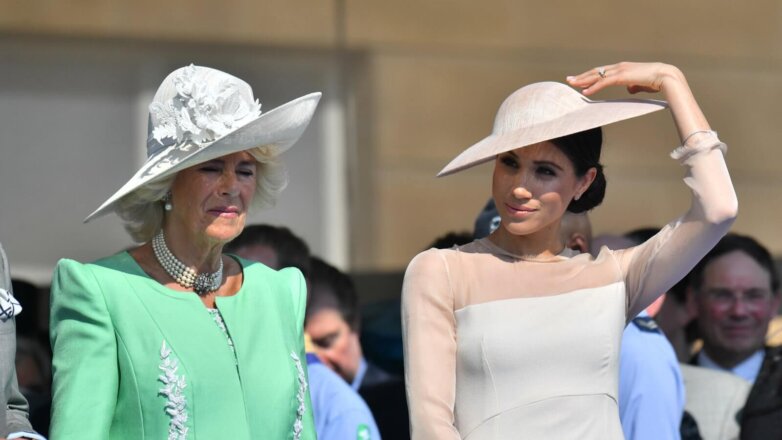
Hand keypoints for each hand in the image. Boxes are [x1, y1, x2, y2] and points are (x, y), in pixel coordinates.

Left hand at [567, 62, 708, 141]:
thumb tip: (629, 90)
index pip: (603, 71)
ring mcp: (620, 70)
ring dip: (583, 80)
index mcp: (623, 68)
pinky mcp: (622, 76)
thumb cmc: (657, 81)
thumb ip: (633, 86)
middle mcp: (619, 67)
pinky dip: (593, 87)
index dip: (591, 75)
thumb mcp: (642, 84)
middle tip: (569, 80)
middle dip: (581, 76)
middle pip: (596, 71)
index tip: (580, 79)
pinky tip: (585, 92)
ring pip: (597, 75)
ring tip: (572, 84)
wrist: (667, 76)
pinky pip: (604, 82)